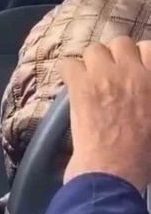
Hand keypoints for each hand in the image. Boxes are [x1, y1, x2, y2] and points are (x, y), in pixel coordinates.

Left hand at [61, 37, 150, 192]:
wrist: (113, 171)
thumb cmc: (142, 155)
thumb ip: (148, 92)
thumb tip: (141, 86)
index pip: (148, 47)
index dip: (138, 56)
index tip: (133, 67)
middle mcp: (131, 72)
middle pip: (121, 42)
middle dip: (116, 56)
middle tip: (112, 74)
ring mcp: (104, 75)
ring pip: (95, 49)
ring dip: (94, 63)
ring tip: (92, 80)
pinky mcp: (80, 83)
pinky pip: (69, 63)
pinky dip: (71, 73)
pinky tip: (75, 86)